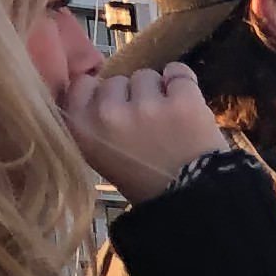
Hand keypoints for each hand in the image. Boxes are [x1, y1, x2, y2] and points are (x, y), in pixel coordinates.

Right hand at [55, 62, 228, 202]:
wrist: (192, 202)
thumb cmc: (147, 182)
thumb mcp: (102, 155)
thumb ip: (94, 121)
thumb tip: (98, 85)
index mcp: (82, 129)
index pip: (82, 84)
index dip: (103, 92)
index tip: (118, 109)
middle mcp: (108, 114)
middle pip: (117, 79)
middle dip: (133, 96)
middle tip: (149, 128)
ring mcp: (146, 107)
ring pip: (147, 76)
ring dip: (159, 92)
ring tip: (171, 124)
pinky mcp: (182, 103)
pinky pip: (178, 73)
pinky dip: (183, 84)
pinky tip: (187, 107)